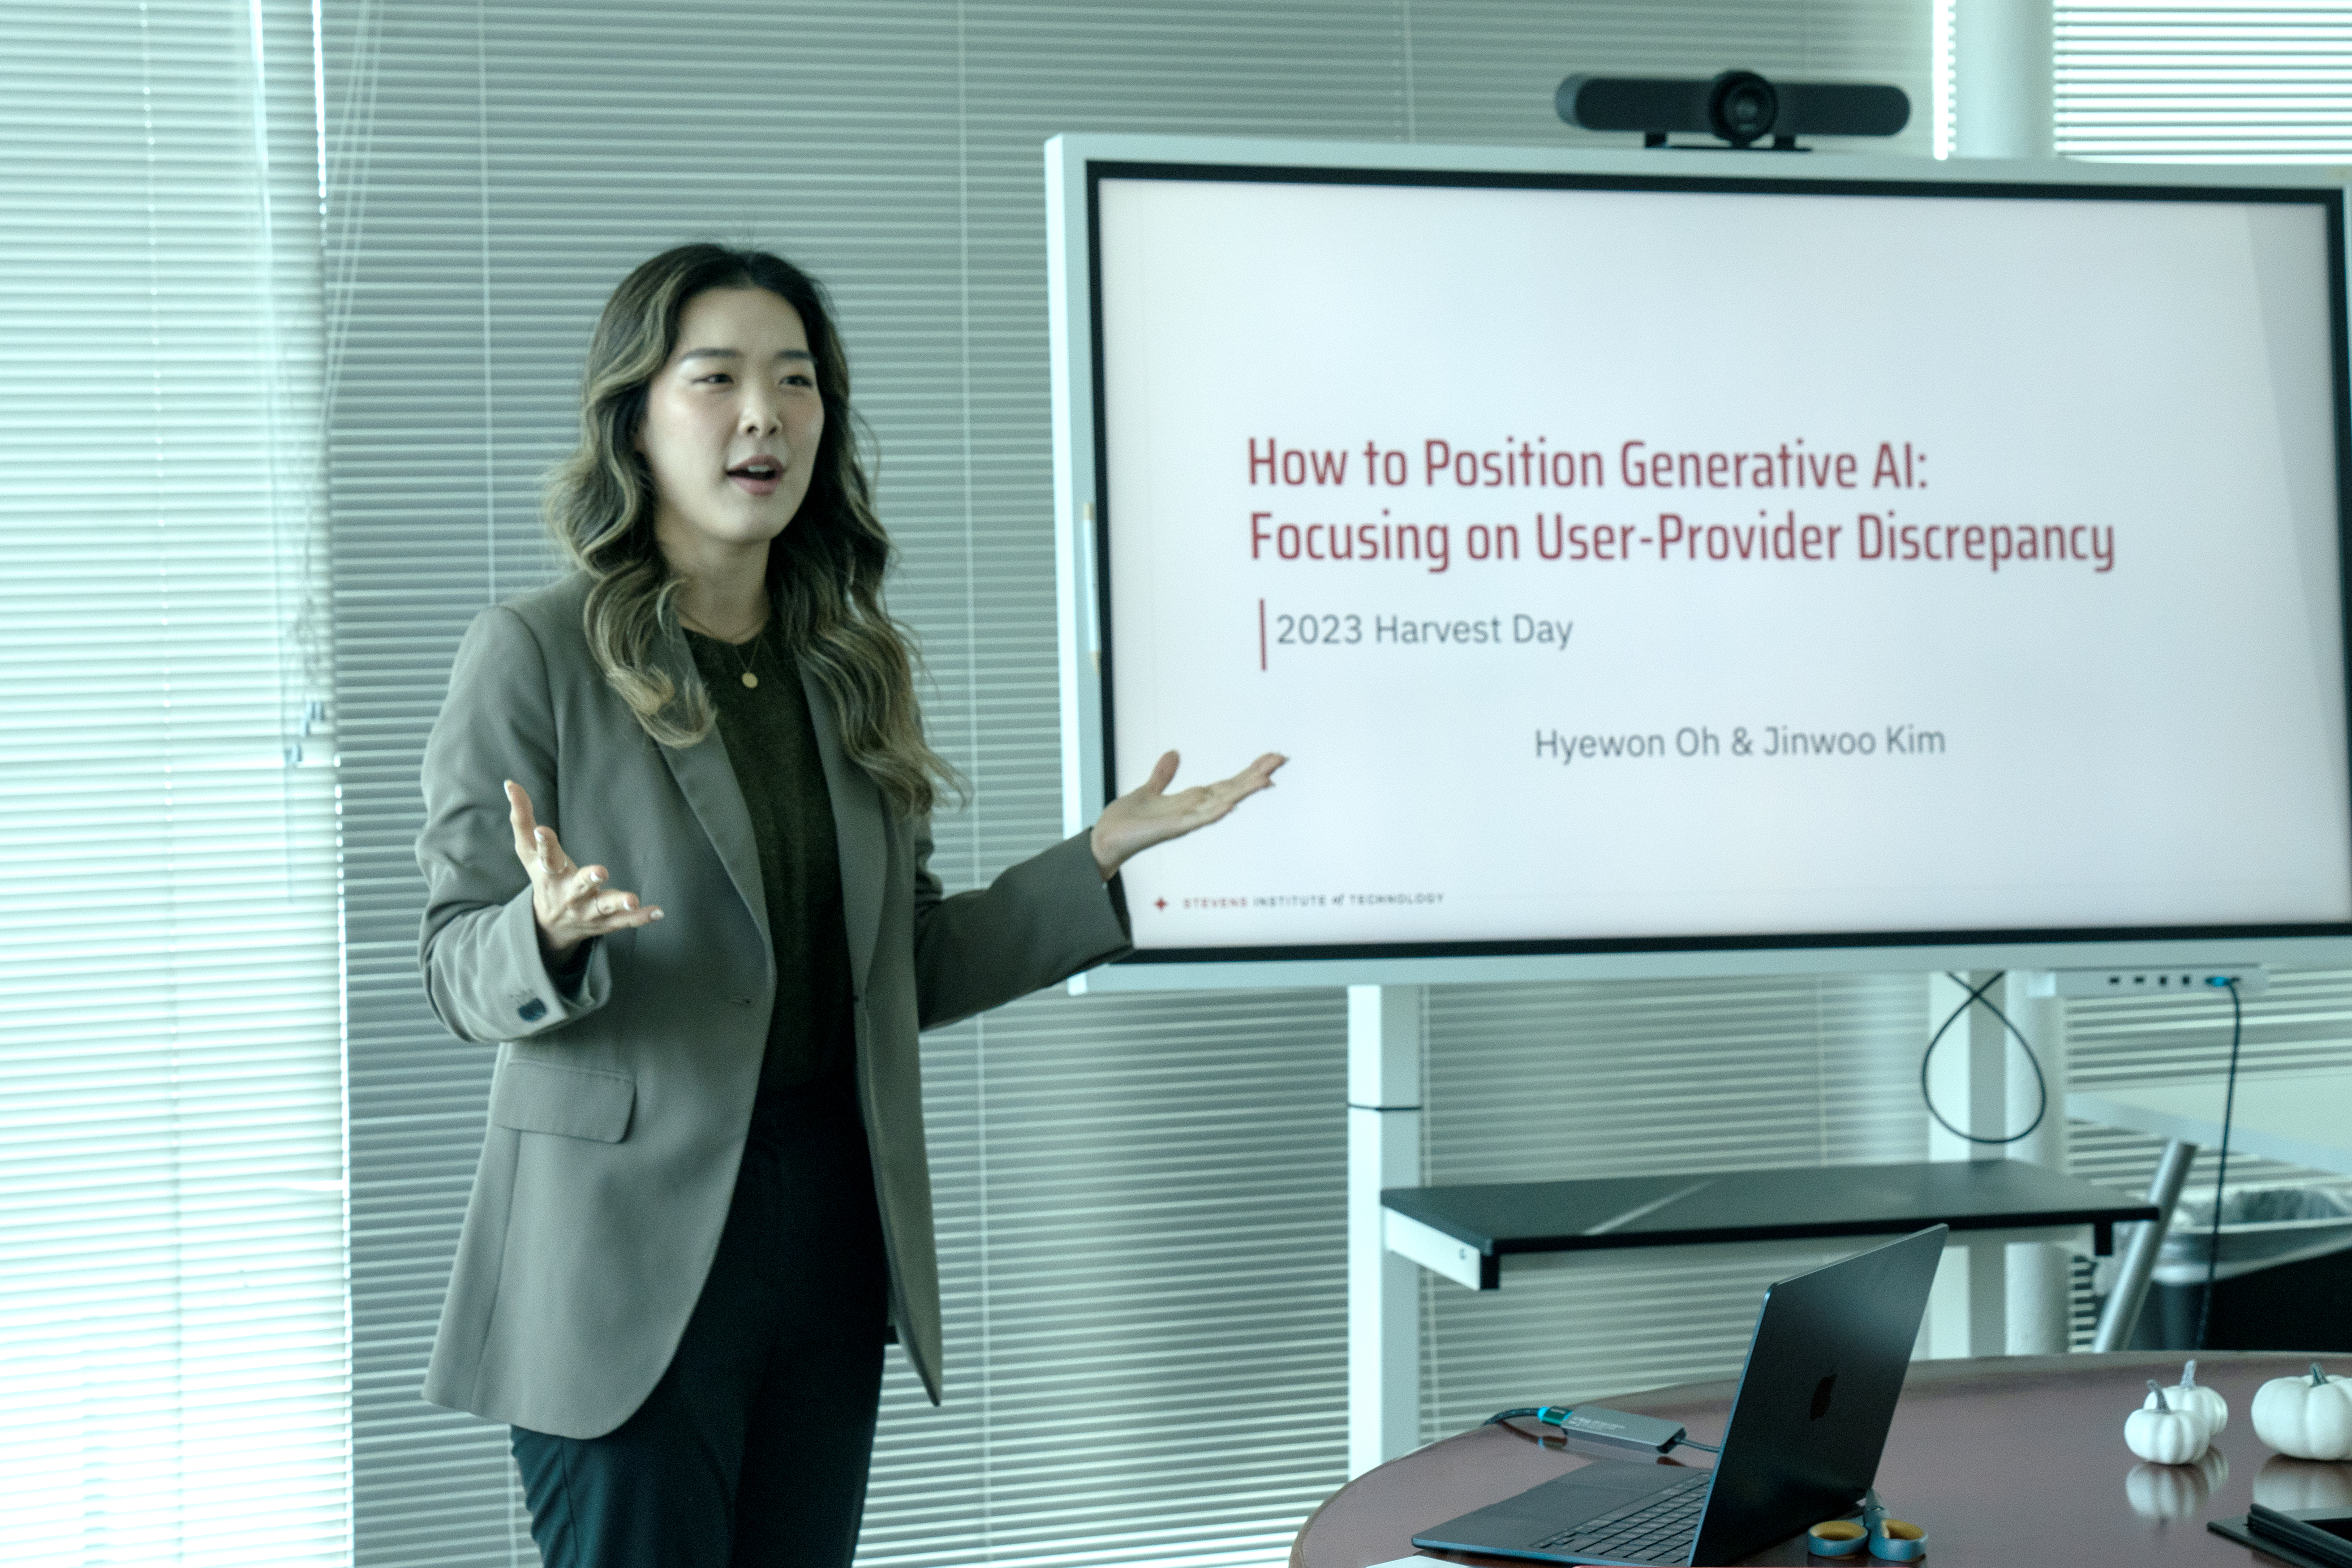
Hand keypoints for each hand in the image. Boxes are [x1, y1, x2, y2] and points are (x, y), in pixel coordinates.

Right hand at [506, 779, 662, 957]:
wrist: (549, 926)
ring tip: (633, 899)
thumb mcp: (528, 851)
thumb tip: (511, 783)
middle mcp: (568, 893)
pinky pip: (624, 921)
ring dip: (618, 903)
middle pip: (577, 886)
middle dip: (587, 878)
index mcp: (550, 874)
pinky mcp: (605, 922)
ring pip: (602, 907)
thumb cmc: (542, 876)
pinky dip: (640, 918)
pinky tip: (657, 911)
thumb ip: (522, 818)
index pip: (546, 856)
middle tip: (601, 871)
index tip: (543, 830)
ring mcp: (587, 910)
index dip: (544, 843)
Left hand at [1089, 750, 1285, 879]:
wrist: (1105, 840)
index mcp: (1190, 801)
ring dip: (1243, 792)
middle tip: (1280, 758)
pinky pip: (1197, 820)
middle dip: (1255, 774)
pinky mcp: (1171, 829)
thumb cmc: (1127, 821)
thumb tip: (1173, 754)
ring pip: (1221, 803)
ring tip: (1265, 778)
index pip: (1226, 783)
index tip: (1269, 757)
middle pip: (1231, 790)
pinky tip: (1230, 805)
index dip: (1248, 771)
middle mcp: (1193, 811)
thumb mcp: (1148, 790)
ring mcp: (1185, 821)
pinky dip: (1214, 813)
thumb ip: (1162, 775)